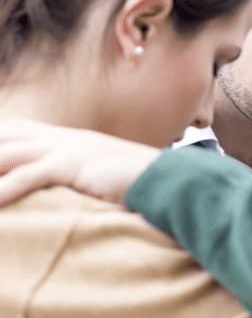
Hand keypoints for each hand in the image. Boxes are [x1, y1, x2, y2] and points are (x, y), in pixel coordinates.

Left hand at [0, 119, 159, 205]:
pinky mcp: (75, 165)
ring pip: (9, 155)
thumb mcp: (102, 171)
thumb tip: (65, 183)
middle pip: (5, 138)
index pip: (15, 131)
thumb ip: (79, 172)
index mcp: (67, 138)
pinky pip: (32, 175)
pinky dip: (7, 187)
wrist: (169, 179)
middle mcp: (62, 138)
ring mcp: (68, 149)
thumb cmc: (139, 182)